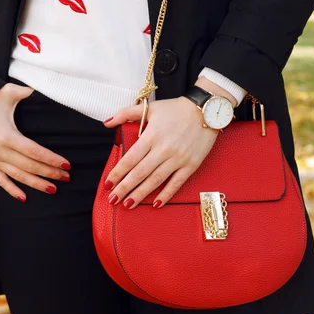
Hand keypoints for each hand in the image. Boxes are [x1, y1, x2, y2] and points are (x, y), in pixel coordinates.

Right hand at [0, 83, 70, 201]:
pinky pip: (0, 181)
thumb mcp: (8, 92)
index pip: (35, 152)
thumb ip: (28, 92)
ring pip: (18, 177)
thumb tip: (47, 87)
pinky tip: (24, 198)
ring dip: (37, 184)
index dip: (51, 160)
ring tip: (54, 189)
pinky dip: (12, 190)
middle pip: (30, 166)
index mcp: (7, 136)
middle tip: (67, 177)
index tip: (66, 165)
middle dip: (50, 173)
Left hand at [103, 94, 218, 208]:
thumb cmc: (176, 108)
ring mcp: (178, 158)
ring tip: (128, 205)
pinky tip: (156, 204)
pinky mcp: (191, 165)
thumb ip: (126, 113)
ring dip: (140, 194)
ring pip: (155, 180)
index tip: (107, 184)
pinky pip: (176, 183)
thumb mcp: (150, 108)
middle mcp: (163, 149)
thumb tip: (106, 122)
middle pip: (139, 173)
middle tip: (112, 199)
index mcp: (151, 136)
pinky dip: (166, 194)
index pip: (130, 159)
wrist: (207, 109)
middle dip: (124, 188)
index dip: (117, 173)